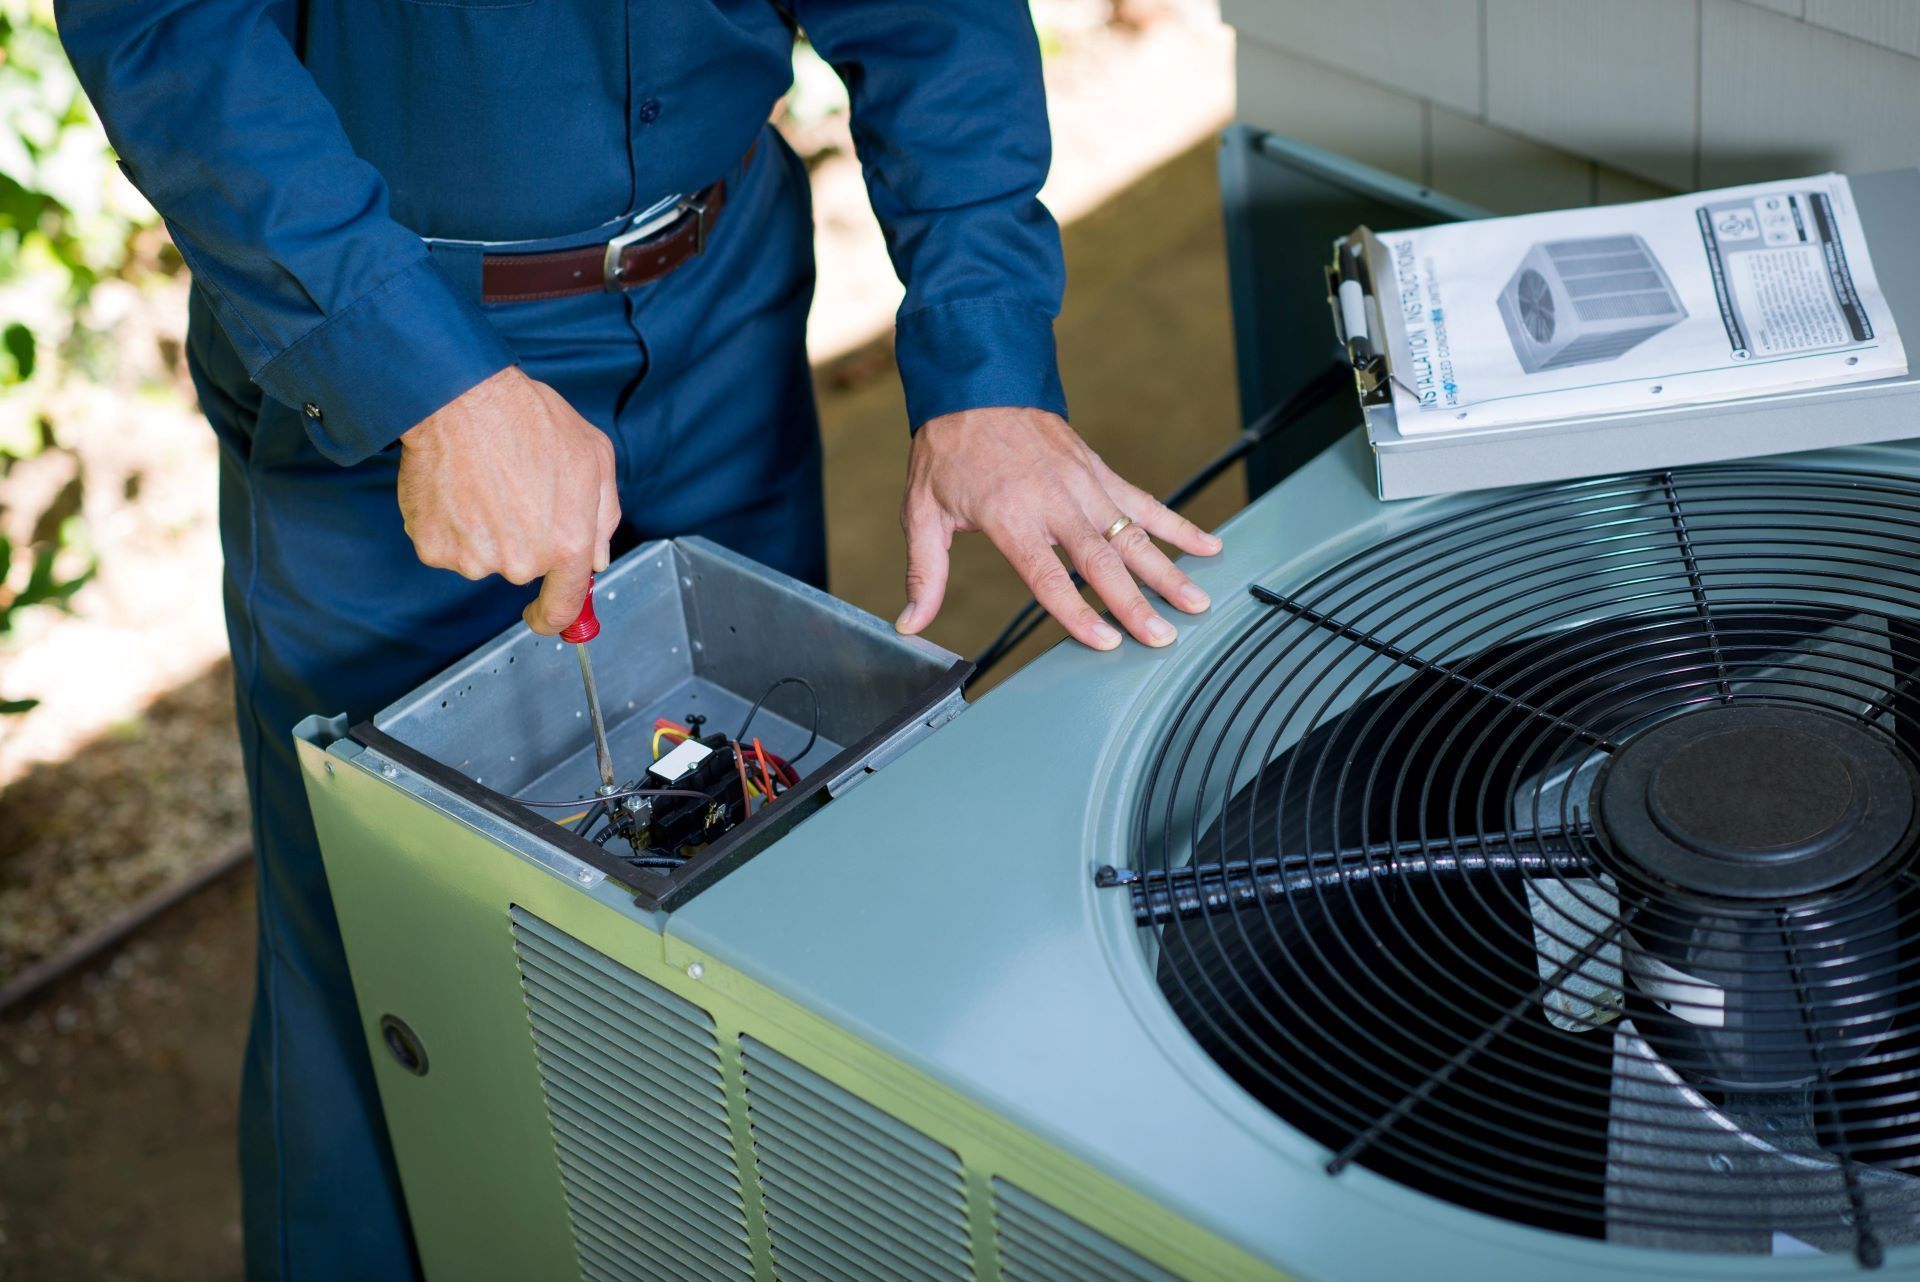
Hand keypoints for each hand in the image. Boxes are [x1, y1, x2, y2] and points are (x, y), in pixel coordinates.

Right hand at [396, 366, 620, 634]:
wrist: (460, 398)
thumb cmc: (528, 419)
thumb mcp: (594, 457)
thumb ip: (603, 517)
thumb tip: (596, 559)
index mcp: (567, 544)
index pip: (564, 606)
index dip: (556, 616)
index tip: (545, 614)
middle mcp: (521, 561)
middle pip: (522, 569)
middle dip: (521, 538)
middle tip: (513, 489)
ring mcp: (474, 559)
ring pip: (483, 557)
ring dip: (484, 530)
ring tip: (485, 481)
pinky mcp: (434, 548)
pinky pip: (448, 545)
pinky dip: (450, 523)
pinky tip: (457, 487)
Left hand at [896, 407, 1221, 650]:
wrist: (976, 383)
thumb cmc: (948, 450)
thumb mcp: (922, 511)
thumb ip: (925, 573)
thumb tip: (910, 624)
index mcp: (1010, 515)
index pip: (1048, 576)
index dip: (1077, 613)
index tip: (1104, 643)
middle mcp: (1053, 500)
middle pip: (1102, 561)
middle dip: (1136, 603)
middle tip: (1163, 638)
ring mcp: (1083, 484)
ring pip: (1133, 535)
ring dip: (1168, 571)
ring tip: (1197, 604)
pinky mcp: (1099, 472)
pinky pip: (1145, 502)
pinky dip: (1178, 526)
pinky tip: (1207, 547)